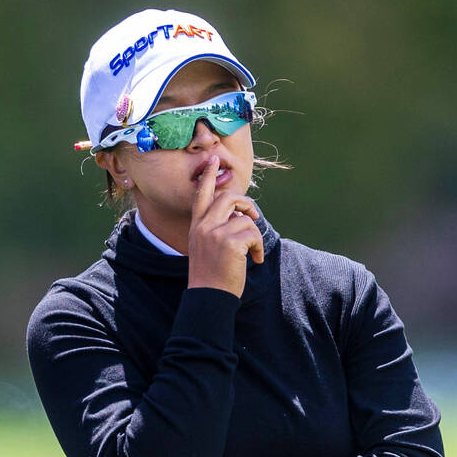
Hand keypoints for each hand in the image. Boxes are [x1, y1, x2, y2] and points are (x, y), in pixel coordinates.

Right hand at [186, 156, 263, 295]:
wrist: (207, 296)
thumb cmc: (210, 274)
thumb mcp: (205, 246)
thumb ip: (216, 228)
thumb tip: (239, 215)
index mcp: (197, 225)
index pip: (201, 194)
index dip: (208, 176)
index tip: (213, 160)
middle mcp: (204, 226)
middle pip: (229, 198)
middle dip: (246, 204)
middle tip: (252, 217)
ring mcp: (216, 233)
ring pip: (245, 219)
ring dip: (254, 235)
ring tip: (252, 252)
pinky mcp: (230, 243)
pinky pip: (254, 235)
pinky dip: (259, 248)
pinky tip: (254, 261)